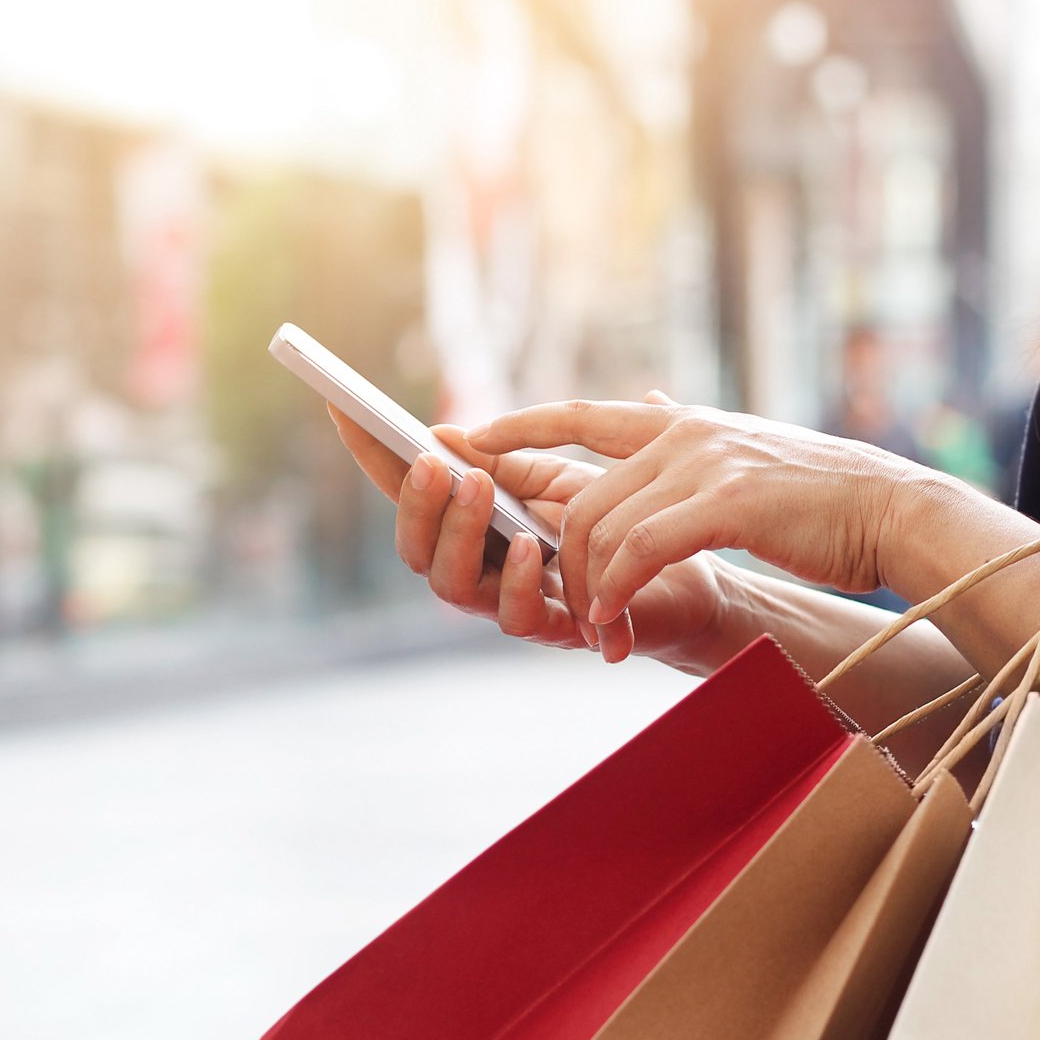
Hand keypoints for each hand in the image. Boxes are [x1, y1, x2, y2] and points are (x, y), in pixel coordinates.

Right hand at [325, 406, 727, 664]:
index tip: (346, 408)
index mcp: (475, 526)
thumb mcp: (564, 476)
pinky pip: (518, 617)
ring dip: (459, 534)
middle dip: (415, 504)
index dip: (374, 457)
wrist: (694, 568)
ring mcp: (512, 603)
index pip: (411, 494)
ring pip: (451, 586)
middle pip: (415, 550)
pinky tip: (530, 546)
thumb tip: (445, 433)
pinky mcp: (558, 630)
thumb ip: (511, 458)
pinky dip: (519, 580)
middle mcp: (482, 570)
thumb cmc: (624, 518)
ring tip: (478, 488)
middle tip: (430, 462)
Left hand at [465, 395, 933, 661]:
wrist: (892, 510)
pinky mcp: (725, 504)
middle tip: (566, 609)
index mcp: (680, 423)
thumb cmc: (820, 497)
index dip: (516, 428)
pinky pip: (640, 550)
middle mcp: (682, 435)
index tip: (462, 438)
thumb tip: (650, 396)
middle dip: (557, 559)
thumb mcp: (742, 450)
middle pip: (578, 495)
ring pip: (600, 526)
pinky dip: (616, 590)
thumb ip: (687, 434)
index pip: (577, 415)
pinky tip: (615, 623)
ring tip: (600, 631)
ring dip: (588, 589)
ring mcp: (702, 466)